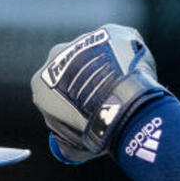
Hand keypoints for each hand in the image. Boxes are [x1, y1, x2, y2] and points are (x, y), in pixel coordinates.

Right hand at [31, 24, 165, 164]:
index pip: (56, 93)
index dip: (75, 104)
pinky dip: (129, 58)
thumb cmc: (96, 129)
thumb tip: (64, 148)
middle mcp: (57, 55)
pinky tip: (137, 76)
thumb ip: (66, 143)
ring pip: (98, 55)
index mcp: (42, 81)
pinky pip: (121, 45)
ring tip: (127, 90)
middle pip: (74, 69)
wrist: (124, 105)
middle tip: (111, 101)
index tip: (91, 114)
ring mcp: (84, 40)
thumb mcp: (74, 145)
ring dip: (110, 68)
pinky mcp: (111, 31)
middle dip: (91, 82)